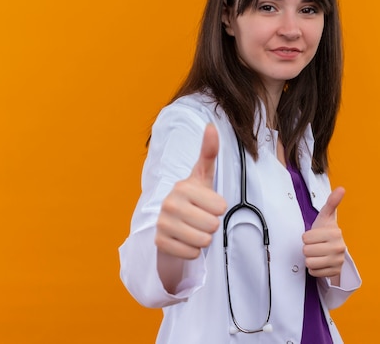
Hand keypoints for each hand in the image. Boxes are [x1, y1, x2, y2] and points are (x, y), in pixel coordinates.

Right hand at [155, 124, 227, 259]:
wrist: (171, 224)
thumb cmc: (194, 198)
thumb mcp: (203, 176)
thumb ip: (208, 152)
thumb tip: (211, 126)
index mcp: (183, 186)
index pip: (220, 207)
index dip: (219, 208)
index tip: (208, 204)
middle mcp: (169, 203)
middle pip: (212, 225)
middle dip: (211, 226)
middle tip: (200, 219)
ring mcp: (162, 223)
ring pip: (203, 241)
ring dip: (203, 239)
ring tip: (193, 229)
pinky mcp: (159, 242)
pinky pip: (191, 254)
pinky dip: (192, 251)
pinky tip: (185, 241)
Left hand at [302, 187, 346, 278]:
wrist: (332, 248)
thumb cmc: (325, 231)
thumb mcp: (325, 216)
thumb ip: (332, 202)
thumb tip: (342, 188)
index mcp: (336, 233)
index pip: (305, 238)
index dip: (306, 236)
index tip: (315, 235)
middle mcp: (339, 248)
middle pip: (306, 251)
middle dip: (308, 248)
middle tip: (315, 245)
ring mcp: (338, 262)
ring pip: (309, 263)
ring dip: (310, 258)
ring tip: (317, 253)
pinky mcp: (335, 273)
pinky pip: (313, 272)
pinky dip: (314, 268)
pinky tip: (320, 262)